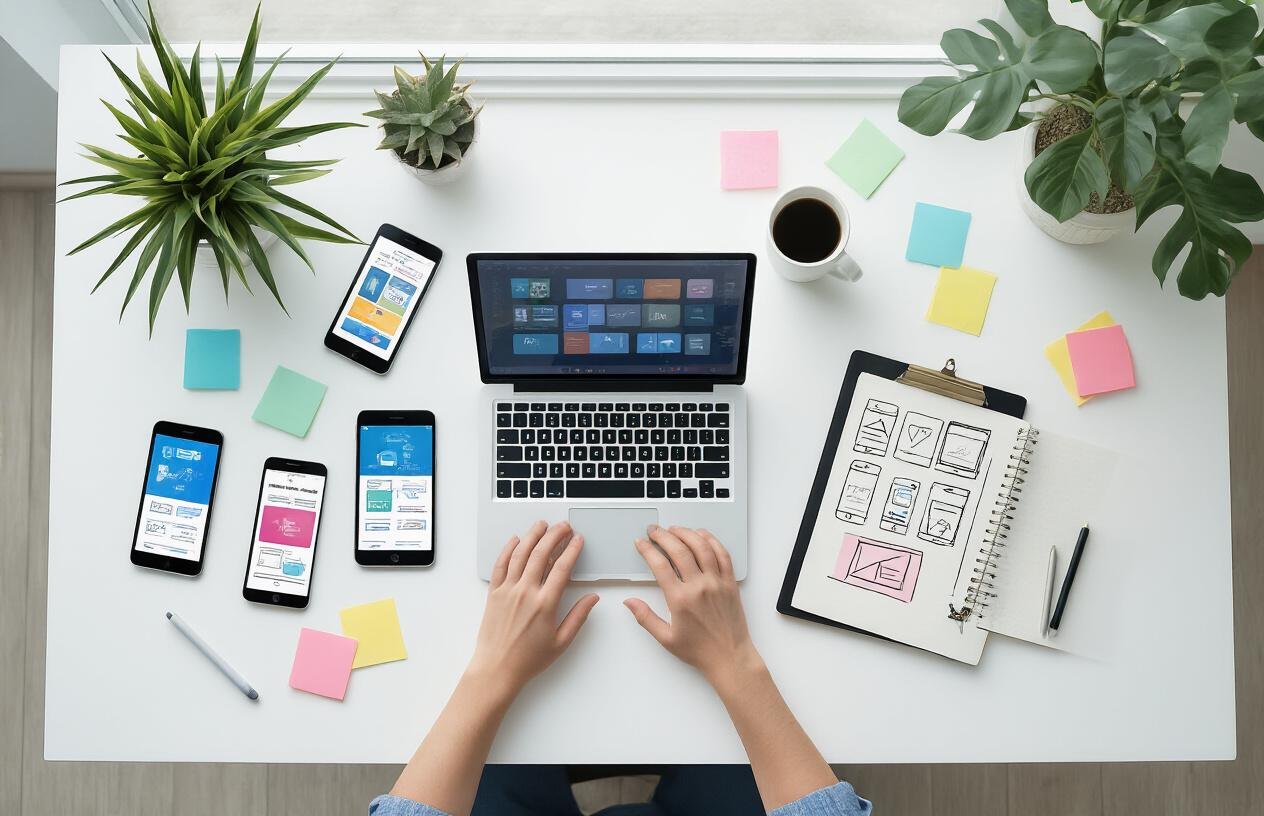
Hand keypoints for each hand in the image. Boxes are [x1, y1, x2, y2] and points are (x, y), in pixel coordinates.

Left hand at [466, 521, 598, 696]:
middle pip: (542, 554)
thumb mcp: (561, 642)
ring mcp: (508, 591)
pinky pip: (501, 565)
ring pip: (521, 554)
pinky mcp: (494, 594)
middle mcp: (526, 593)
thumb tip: (592, 598)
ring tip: (542, 525)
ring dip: (532, 536)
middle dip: (554, 535)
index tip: (578, 540)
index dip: (572, 550)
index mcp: (545, 604)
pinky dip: (508, 549)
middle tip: (563, 526)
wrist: (496, 669)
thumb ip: (578, 617)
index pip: (562, 568)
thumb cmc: (528, 660)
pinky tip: (515, 540)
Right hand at [625, 526, 763, 687]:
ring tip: (674, 529)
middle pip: (679, 550)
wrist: (730, 657)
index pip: (660, 565)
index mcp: (681, 600)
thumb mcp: (666, 638)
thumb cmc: (700, 650)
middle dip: (663, 535)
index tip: (641, 543)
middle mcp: (699, 587)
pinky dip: (712, 540)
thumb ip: (645, 618)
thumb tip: (629, 602)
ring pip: (701, 547)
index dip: (647, 550)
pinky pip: (723, 554)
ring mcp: (717, 582)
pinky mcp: (730, 583)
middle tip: (654, 530)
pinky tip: (702, 535)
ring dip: (686, 533)